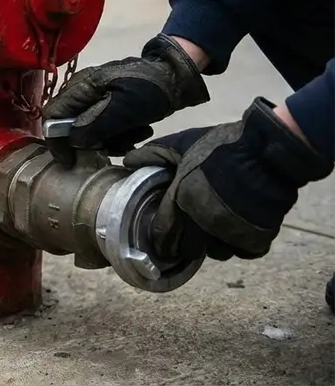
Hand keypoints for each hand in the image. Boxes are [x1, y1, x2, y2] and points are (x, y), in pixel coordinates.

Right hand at [41, 34, 209, 163]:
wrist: (178, 76)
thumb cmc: (150, 89)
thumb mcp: (124, 108)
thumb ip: (95, 125)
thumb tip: (73, 141)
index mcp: (80, 87)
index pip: (52, 116)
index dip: (56, 142)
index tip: (70, 162)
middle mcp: (82, 92)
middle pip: (72, 127)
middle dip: (95, 142)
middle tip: (120, 145)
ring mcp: (96, 98)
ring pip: (90, 131)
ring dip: (113, 139)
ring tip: (138, 135)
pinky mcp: (110, 105)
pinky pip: (105, 127)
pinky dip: (121, 134)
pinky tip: (140, 130)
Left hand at [123, 97, 332, 261]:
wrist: (267, 152)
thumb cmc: (222, 146)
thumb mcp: (182, 143)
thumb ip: (154, 155)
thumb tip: (128, 162)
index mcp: (182, 199)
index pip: (164, 233)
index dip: (161, 240)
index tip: (161, 243)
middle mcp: (204, 221)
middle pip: (190, 249)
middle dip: (188, 244)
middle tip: (192, 235)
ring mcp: (231, 232)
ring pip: (217, 252)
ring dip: (216, 244)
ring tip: (218, 228)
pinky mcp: (257, 238)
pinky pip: (245, 252)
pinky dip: (243, 245)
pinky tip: (241, 230)